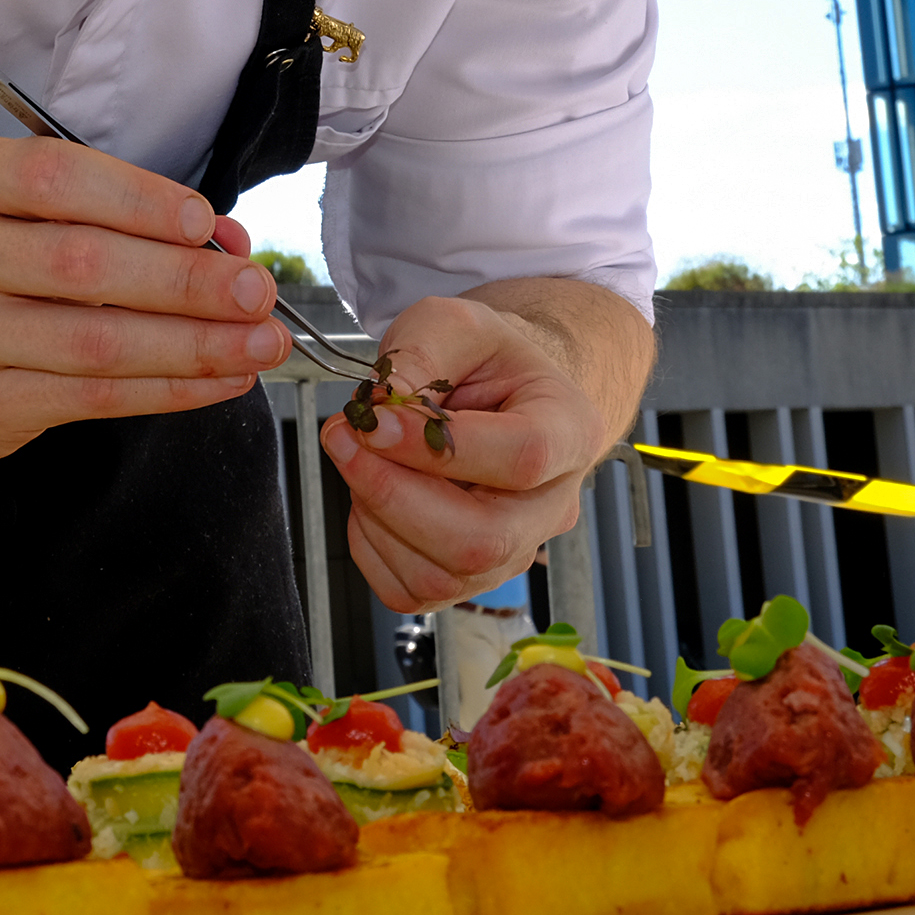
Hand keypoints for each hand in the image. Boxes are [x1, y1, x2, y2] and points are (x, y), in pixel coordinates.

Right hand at [0, 137, 289, 461]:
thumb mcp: (34, 212)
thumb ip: (122, 216)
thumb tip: (226, 244)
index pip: (55, 178)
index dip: (138, 198)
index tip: (205, 222)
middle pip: (83, 264)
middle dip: (186, 280)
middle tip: (255, 290)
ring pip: (96, 340)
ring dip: (194, 344)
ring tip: (258, 342)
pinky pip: (94, 398)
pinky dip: (170, 389)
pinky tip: (219, 379)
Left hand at [319, 295, 611, 611]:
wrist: (497, 392)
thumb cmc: (483, 359)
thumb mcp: (454, 322)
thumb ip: (419, 354)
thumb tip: (378, 411)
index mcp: (569, 430)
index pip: (521, 459)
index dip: (437, 449)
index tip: (375, 420)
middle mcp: (551, 505)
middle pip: (481, 540)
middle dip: (392, 495)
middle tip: (345, 437)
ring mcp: (514, 551)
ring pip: (440, 576)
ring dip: (374, 515)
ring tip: (360, 455)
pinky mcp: (470, 580)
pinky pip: (412, 591)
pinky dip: (371, 546)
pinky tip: (372, 493)